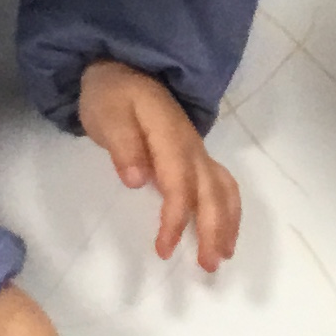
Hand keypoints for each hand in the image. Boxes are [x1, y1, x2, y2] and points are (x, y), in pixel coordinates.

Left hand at [78, 61, 240, 271]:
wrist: (124, 69)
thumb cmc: (112, 96)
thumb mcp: (107, 113)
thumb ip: (122, 144)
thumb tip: (137, 179)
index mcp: (169, 134)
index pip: (179, 182)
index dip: (176, 217)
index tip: (164, 248)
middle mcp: (192, 145)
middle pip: (212, 190)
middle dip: (213, 229)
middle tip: (208, 266)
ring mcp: (198, 151)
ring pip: (224, 189)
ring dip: (227, 224)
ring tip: (221, 257)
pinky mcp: (197, 157)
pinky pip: (222, 185)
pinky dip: (228, 212)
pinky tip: (223, 235)